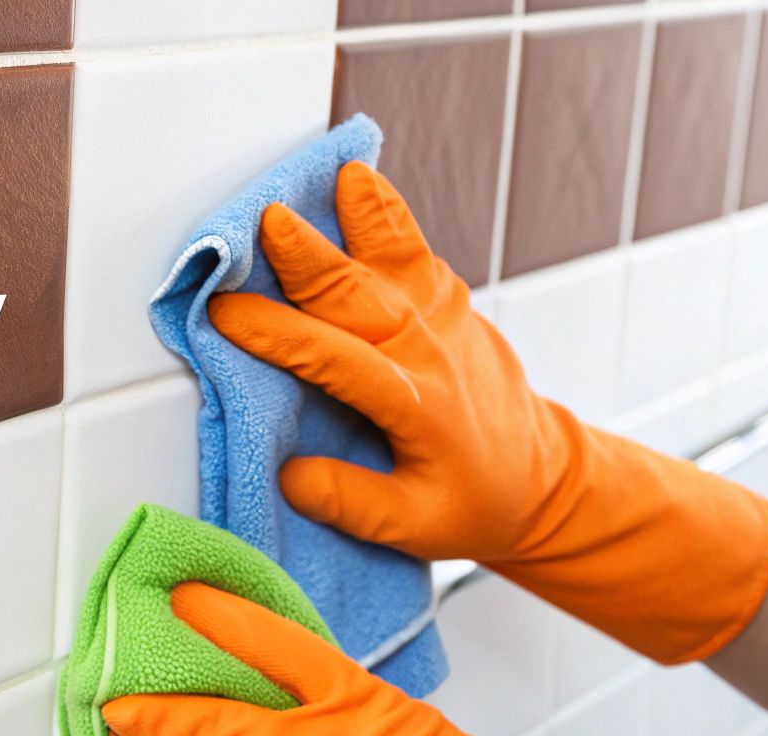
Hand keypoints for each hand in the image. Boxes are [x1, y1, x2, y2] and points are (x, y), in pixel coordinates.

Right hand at [210, 162, 767, 662]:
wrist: (542, 481)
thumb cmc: (474, 504)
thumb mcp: (412, 528)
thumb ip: (350, 502)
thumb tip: (291, 475)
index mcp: (414, 405)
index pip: (335, 360)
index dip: (277, 335)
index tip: (225, 315)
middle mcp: (428, 351)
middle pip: (358, 293)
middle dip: (310, 257)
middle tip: (267, 220)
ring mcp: (444, 320)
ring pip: (393, 257)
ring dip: (359, 217)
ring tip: (335, 175)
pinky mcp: (450, 303)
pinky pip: (414, 249)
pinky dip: (386, 213)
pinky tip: (360, 183)